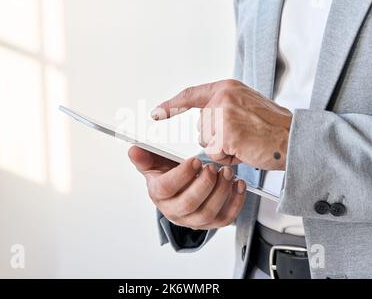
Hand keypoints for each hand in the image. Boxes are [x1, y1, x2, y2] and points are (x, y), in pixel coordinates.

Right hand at [128, 146, 245, 229]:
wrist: (181, 189)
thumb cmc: (169, 175)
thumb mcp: (155, 163)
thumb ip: (145, 156)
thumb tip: (133, 149)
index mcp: (159, 195)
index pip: (166, 189)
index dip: (181, 175)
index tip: (194, 161)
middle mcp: (175, 211)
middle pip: (189, 204)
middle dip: (204, 184)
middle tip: (212, 167)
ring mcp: (193, 220)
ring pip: (208, 213)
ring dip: (221, 192)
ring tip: (227, 173)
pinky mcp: (211, 222)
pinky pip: (225, 218)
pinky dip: (235, 202)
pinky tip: (238, 185)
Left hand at [151, 80, 292, 170]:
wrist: (296, 139)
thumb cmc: (275, 129)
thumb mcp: (247, 108)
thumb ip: (224, 110)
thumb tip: (205, 124)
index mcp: (228, 88)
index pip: (191, 94)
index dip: (172, 105)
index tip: (156, 112)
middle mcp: (224, 96)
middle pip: (201, 127)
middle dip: (217, 139)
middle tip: (243, 137)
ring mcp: (224, 112)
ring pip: (207, 141)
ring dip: (224, 149)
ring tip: (246, 143)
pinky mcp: (227, 131)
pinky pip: (215, 153)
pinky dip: (229, 157)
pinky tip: (246, 150)